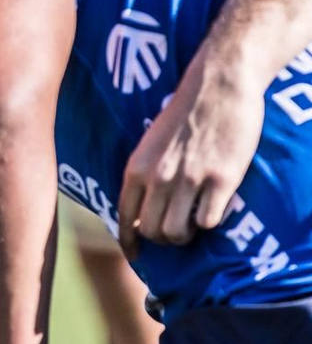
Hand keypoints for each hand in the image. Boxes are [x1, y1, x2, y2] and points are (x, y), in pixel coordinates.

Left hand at [119, 50, 262, 251]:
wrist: (217, 85)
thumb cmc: (184, 113)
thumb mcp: (151, 143)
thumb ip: (146, 172)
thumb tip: (144, 207)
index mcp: (136, 167)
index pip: (124, 217)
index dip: (130, 242)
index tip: (137, 257)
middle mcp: (158, 177)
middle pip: (152, 231)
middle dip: (163, 240)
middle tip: (176, 233)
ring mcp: (189, 180)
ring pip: (177, 233)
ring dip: (186, 235)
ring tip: (194, 223)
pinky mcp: (220, 180)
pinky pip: (208, 221)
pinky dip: (210, 221)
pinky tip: (213, 207)